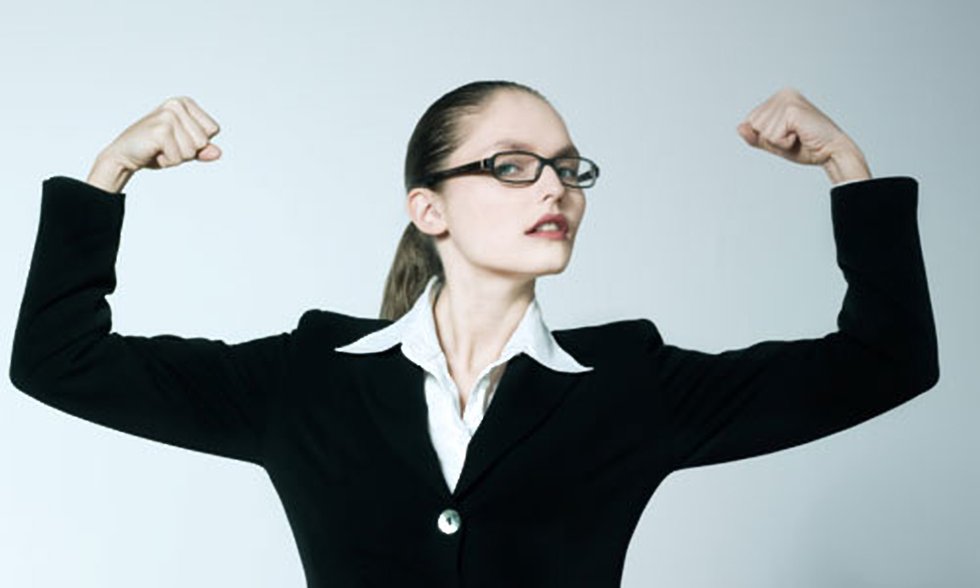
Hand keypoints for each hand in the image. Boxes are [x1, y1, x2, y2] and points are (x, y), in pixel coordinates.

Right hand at [86, 96, 221, 191]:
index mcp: (186, 103)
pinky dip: (168, 161)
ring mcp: (168, 116)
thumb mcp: (184, 149)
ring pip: (192, 150)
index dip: (198, 142)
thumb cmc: (156, 149)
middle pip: (204, 141)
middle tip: (166, 145)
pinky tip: (154, 151)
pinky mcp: (160, 130)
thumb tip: (217, 153)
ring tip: (160, 148)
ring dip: (177, 157)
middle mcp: (177, 104)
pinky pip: (178, 157)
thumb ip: (203, 149)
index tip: (178, 139)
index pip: (213, 129)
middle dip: (187, 151)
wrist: (124, 155)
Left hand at [736, 87, 870, 183]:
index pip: (751, 122)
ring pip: (762, 131)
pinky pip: (772, 136)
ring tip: (798, 136)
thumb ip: (755, 136)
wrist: (832, 153)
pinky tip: (800, 136)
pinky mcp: (792, 110)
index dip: (766, 137)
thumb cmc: (806, 147)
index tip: (788, 135)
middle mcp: (783, 94)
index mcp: (778, 98)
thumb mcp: (774, 143)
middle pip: (754, 125)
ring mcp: (787, 100)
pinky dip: (784, 143)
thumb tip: (740, 127)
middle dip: (771, 139)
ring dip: (779, 141)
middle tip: (794, 137)